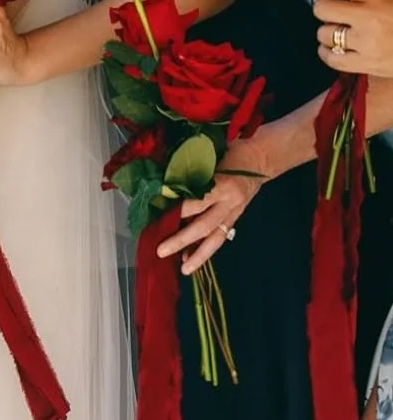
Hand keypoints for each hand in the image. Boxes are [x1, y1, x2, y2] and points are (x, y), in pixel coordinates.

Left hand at [155, 144, 265, 272]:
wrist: (261, 157)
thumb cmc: (231, 150)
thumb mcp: (211, 154)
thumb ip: (192, 171)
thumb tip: (165, 185)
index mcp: (223, 184)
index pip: (198, 201)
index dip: (178, 209)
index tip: (158, 216)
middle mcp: (229, 202)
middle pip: (204, 226)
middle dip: (182, 240)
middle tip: (161, 250)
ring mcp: (234, 212)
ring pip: (215, 238)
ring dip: (197, 255)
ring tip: (183, 269)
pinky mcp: (235, 218)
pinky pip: (220, 237)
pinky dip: (205, 249)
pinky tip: (191, 259)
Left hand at [314, 0, 392, 78]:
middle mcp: (367, 18)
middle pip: (322, 9)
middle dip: (324, 8)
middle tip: (331, 11)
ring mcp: (365, 43)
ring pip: (323, 34)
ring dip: (326, 32)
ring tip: (335, 31)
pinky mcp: (366, 65)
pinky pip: (331, 59)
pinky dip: (327, 53)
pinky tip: (333, 49)